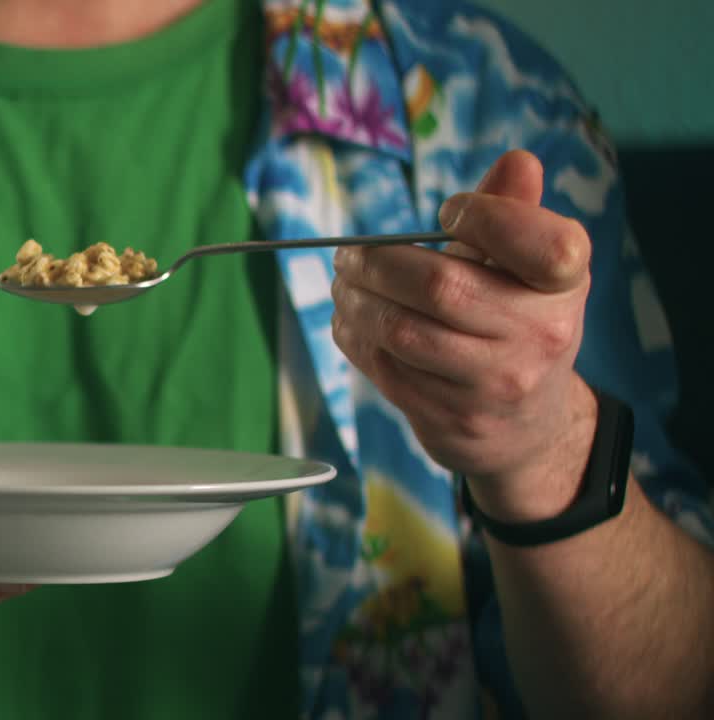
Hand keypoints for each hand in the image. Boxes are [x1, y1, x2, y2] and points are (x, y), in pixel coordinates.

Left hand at [330, 150, 598, 519]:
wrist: (525, 427)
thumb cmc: (515, 322)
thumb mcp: (528, 267)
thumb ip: (514, 211)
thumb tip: (517, 161)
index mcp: (565, 284)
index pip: (542, 244)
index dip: (484, 216)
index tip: (448, 212)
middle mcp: (541, 336)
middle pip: (439, 286)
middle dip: (376, 263)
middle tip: (349, 255)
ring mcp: (496, 384)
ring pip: (401, 331)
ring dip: (355, 302)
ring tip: (344, 286)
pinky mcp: (453, 418)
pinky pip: (386, 368)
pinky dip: (356, 337)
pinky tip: (352, 321)